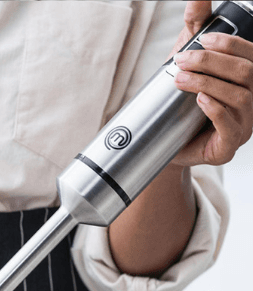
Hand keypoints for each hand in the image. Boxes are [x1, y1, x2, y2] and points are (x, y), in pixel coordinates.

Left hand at [170, 1, 252, 166]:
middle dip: (212, 63)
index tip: (202, 38)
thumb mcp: (189, 59)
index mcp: (248, 80)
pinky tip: (200, 100)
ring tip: (179, 79)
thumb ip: (196, 27)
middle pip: (245, 74)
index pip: (251, 56)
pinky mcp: (228, 146)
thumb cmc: (181, 100)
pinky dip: (216, 110)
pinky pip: (230, 127)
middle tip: (181, 60)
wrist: (163, 143)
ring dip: (207, 84)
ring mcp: (244, 125)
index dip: (230, 44)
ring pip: (239, 98)